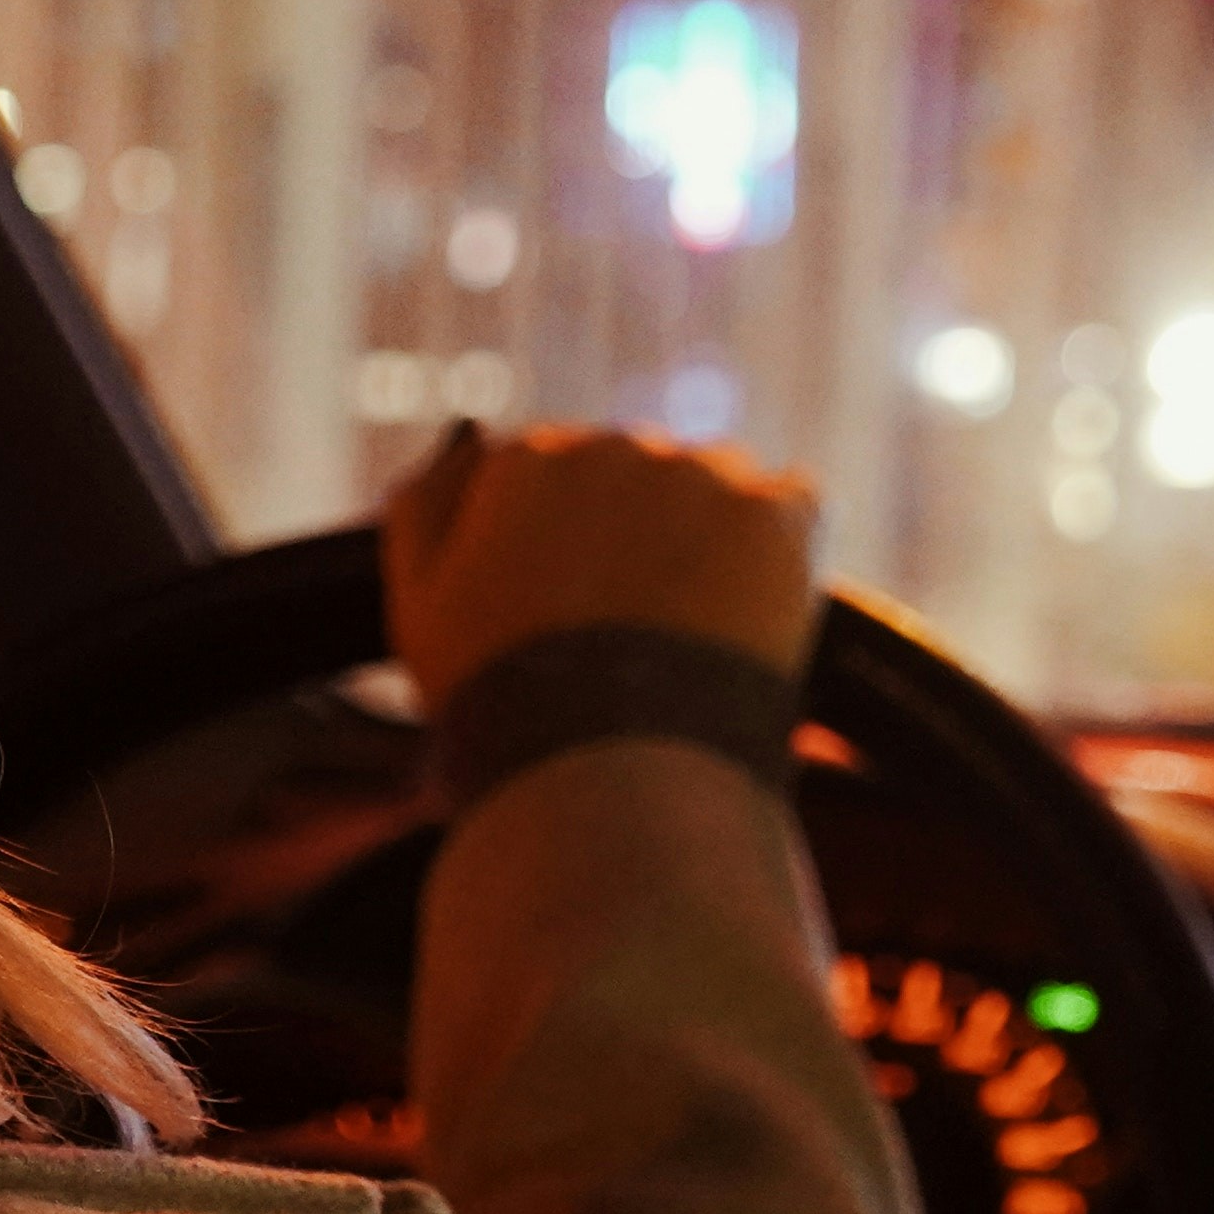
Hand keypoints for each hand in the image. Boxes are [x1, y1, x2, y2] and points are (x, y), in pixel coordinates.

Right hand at [382, 421, 820, 705]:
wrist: (611, 772)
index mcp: (523, 461)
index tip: (576, 618)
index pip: (560, 480)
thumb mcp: (419, 612)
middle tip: (641, 636)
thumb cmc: (503, 705)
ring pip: (718, 487)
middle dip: (643, 536)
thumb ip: (424, 513)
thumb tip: (466, 441)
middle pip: (641, 478)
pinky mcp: (774, 514)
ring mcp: (700, 475)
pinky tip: (752, 615)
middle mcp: (612, 446)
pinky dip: (780, 551)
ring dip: (714, 537)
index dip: (571, 551)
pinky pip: (794, 506)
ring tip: (696, 636)